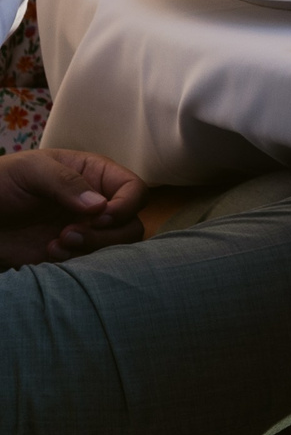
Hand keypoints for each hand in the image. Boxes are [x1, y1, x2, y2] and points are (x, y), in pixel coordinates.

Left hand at [0, 148, 144, 266]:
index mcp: (95, 176)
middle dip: (108, 234)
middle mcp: (97, 205)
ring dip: (92, 249)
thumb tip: (99, 206)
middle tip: (70, 233)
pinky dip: (74, 262)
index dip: (126, 205)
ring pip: (115, 248)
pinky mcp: (68, 254)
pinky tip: (48, 251)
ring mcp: (84, 231)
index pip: (134, 190)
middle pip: (131, 224)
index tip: (100, 216)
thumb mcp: (32, 170)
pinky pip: (90, 264)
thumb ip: (65, 182)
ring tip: (58, 243)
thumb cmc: (2, 182)